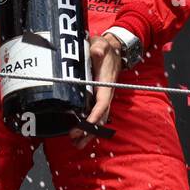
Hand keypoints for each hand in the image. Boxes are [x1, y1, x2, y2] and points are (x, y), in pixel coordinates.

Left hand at [71, 33, 121, 148]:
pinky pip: (94, 115)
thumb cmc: (106, 48)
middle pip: (100, 117)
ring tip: (76, 144)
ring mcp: (102, 98)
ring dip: (88, 132)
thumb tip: (96, 52)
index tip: (85, 125)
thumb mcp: (103, 45)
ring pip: (98, 119)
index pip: (102, 103)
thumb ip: (100, 48)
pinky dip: (88, 126)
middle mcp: (106, 94)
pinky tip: (79, 134)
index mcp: (106, 84)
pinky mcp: (98, 98)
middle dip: (89, 130)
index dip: (94, 115)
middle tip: (75, 140)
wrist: (114, 50)